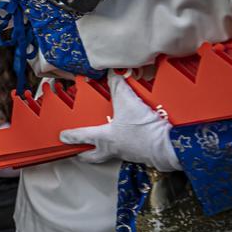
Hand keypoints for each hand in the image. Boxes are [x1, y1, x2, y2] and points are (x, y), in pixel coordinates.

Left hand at [60, 74, 180, 170]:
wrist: (170, 146)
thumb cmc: (145, 129)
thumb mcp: (128, 102)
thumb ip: (118, 87)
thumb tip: (112, 74)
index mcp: (105, 138)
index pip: (82, 136)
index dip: (70, 135)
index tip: (62, 136)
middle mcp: (113, 149)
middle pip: (92, 156)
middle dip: (84, 154)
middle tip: (78, 152)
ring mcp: (127, 154)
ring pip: (110, 155)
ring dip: (105, 150)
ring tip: (104, 143)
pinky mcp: (142, 155)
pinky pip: (129, 152)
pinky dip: (127, 146)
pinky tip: (130, 139)